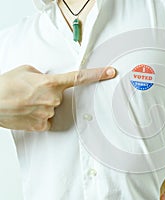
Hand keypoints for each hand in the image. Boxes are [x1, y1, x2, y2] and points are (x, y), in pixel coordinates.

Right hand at [0, 65, 115, 130]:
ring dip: (42, 104)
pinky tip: (27, 112)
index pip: (80, 77)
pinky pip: (46, 119)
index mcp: (51, 83)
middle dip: (49, 93)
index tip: (111, 72)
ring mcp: (48, 113)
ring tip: (25, 101)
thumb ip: (44, 75)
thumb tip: (50, 82)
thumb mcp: (26, 71)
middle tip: (31, 92)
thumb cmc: (4, 85)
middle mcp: (53, 99)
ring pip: (52, 108)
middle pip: (60, 96)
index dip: (98, 74)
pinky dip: (39, 115)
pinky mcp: (41, 125)